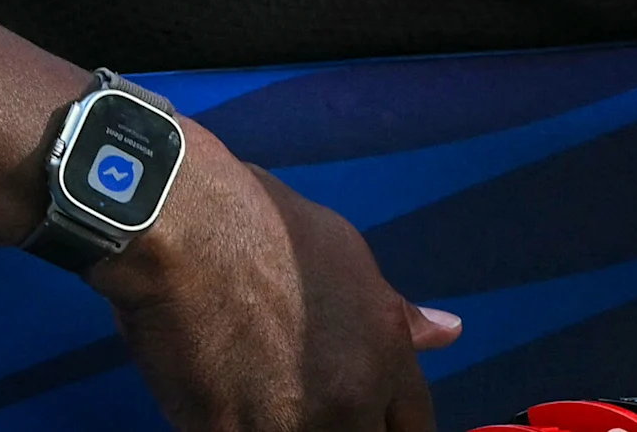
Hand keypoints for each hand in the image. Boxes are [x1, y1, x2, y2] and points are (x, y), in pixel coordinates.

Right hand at [92, 130, 456, 431]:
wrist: (188, 226)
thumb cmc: (264, 225)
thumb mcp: (347, 255)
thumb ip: (394, 313)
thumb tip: (448, 333)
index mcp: (387, 352)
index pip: (415, 424)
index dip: (390, 427)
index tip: (369, 421)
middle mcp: (352, 396)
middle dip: (349, 430)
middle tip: (307, 404)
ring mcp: (292, 422)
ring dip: (289, 430)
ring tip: (264, 400)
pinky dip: (238, 430)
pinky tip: (223, 409)